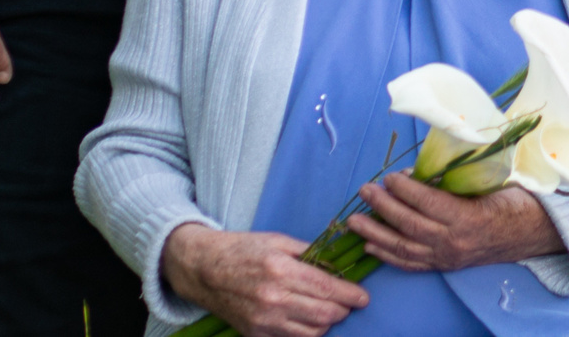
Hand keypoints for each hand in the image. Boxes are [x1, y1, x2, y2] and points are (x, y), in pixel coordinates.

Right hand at [162, 224, 369, 336]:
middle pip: (323, 315)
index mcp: (280, 270)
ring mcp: (264, 320)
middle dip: (343, 310)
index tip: (363, 297)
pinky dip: (307, 332)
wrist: (205, 269)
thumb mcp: (277, 240)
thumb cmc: (242, 250)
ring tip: (330, 311)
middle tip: (350, 303)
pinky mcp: (256, 334)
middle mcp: (273, 298)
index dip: (350, 294)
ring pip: (311, 333)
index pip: (326, 288)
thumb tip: (335, 263)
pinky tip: (308, 320)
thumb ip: (308, 253)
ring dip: (327, 323)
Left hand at [346, 174, 563, 270]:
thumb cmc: (511, 199)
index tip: (389, 176)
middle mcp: (455, 242)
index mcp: (468, 217)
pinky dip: (388, 256)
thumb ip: (451, 179)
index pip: (428, 203)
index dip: (405, 190)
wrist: (532, 232)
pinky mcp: (446, 265)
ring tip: (355, 221)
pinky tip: (370, 247)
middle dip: (383, 207)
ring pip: (405, 248)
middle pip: (410, 225)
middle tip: (365, 190)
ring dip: (376, 234)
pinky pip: (412, 264)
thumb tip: (415, 174)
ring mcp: (449, 257)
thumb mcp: (487, 182)